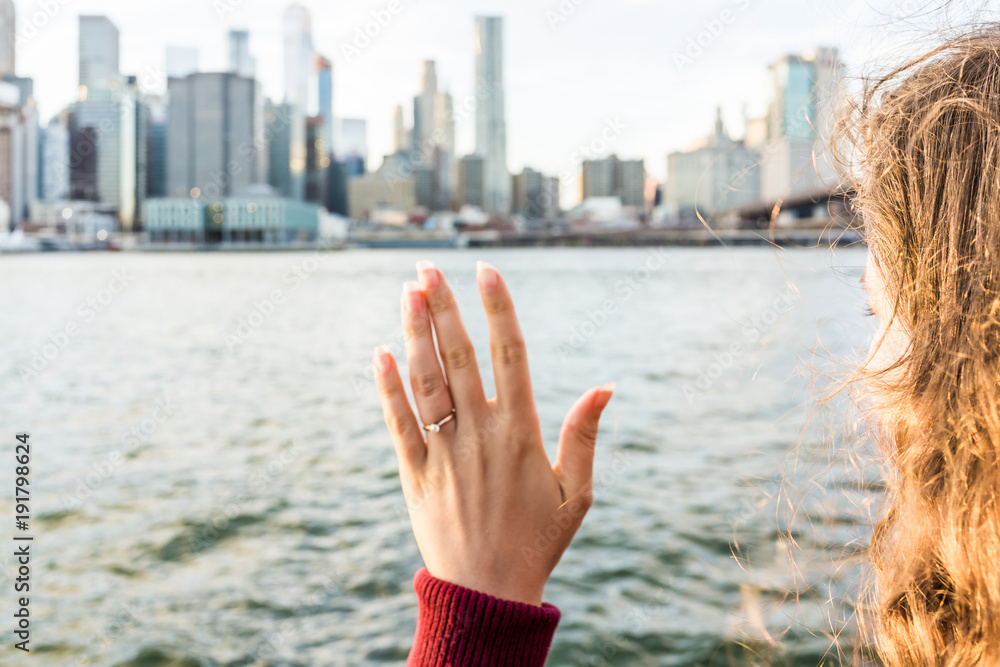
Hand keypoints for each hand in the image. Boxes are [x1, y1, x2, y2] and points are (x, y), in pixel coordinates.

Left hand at [374, 260, 614, 605]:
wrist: (489, 594)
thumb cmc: (539, 542)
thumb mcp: (577, 493)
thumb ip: (585, 437)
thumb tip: (606, 386)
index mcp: (522, 433)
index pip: (511, 354)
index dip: (498, 309)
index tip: (486, 271)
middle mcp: (480, 435)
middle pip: (460, 356)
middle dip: (443, 307)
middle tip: (428, 267)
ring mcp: (444, 453)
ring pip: (427, 381)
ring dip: (415, 334)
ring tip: (407, 292)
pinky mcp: (415, 474)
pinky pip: (399, 423)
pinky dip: (388, 387)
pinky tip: (381, 353)